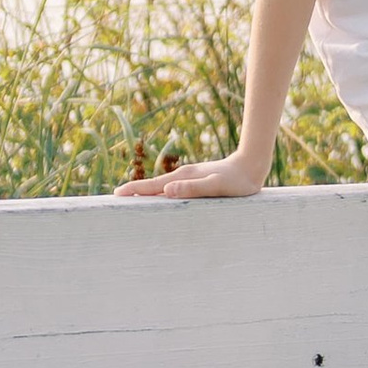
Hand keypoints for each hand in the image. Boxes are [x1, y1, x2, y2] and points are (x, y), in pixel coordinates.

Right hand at [113, 148, 268, 200]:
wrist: (252, 165)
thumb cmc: (237, 180)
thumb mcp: (215, 186)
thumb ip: (193, 188)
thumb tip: (167, 190)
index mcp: (183, 177)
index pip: (153, 186)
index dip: (135, 190)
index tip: (116, 195)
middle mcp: (183, 176)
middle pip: (153, 185)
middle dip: (135, 191)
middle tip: (116, 199)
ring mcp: (189, 177)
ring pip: (162, 186)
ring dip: (146, 192)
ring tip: (132, 201)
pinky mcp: (196, 181)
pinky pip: (172, 188)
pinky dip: (160, 193)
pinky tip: (161, 199)